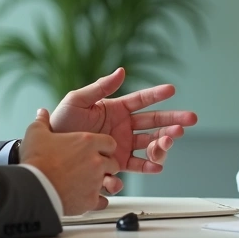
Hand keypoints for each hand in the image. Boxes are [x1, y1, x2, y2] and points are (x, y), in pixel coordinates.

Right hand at [20, 108, 119, 215]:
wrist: (33, 188)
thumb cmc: (36, 161)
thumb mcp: (36, 133)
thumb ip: (42, 121)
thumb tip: (42, 113)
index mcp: (87, 142)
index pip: (109, 142)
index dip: (104, 146)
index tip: (96, 150)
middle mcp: (96, 161)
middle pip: (114, 162)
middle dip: (106, 165)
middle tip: (93, 167)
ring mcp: (95, 181)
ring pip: (111, 182)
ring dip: (102, 183)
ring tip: (88, 183)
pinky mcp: (91, 200)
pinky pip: (103, 201)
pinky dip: (96, 200)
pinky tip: (86, 197)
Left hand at [50, 68, 197, 189]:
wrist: (49, 152)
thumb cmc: (60, 124)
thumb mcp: (77, 101)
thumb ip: (100, 87)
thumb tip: (121, 71)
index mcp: (115, 109)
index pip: (141, 100)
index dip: (156, 94)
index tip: (172, 89)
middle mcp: (123, 127)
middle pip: (154, 122)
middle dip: (173, 120)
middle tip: (189, 119)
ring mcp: (122, 145)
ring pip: (150, 144)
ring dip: (163, 143)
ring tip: (169, 141)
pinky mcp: (118, 163)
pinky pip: (137, 165)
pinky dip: (149, 166)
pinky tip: (157, 165)